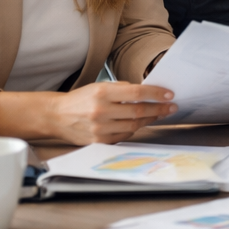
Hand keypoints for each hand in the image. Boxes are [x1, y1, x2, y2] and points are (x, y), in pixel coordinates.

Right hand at [45, 83, 176, 143]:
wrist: (56, 116)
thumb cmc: (81, 99)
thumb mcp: (99, 86)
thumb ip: (122, 89)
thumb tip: (148, 92)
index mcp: (102, 93)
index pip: (136, 93)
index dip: (156, 94)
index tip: (169, 95)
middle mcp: (100, 111)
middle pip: (138, 111)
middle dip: (159, 109)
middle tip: (171, 107)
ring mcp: (99, 128)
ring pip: (134, 125)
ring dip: (149, 119)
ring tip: (158, 114)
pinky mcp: (98, 141)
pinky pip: (124, 135)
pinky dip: (134, 129)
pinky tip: (139, 122)